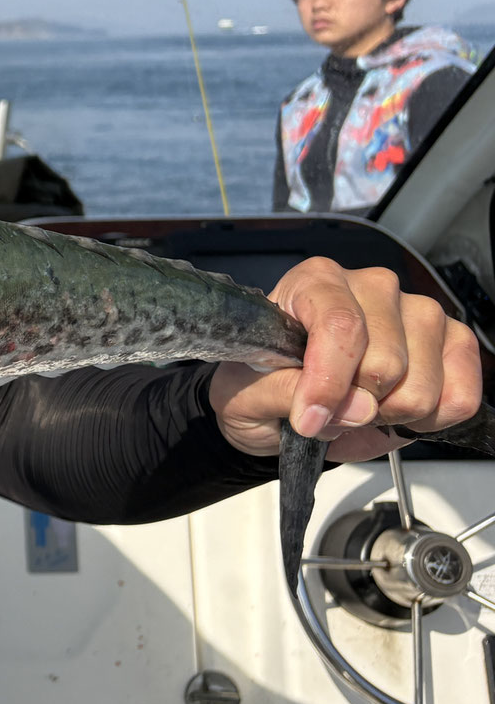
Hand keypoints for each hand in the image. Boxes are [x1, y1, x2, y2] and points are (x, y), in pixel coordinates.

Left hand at [209, 258, 482, 460]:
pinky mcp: (453, 344)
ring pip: (421, 385)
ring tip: (358, 407)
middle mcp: (372, 287)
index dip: (329, 381)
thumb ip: (286, 393)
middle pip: (385, 361)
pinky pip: (459, 398)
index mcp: (314, 283)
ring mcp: (418, 312)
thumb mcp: (243, 395)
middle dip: (354, 405)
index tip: (309, 420)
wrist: (286, 410)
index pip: (341, 325)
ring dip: (387, 414)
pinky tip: (393, 411)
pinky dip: (427, 421)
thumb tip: (358, 407)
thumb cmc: (260, 389)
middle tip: (327, 409)